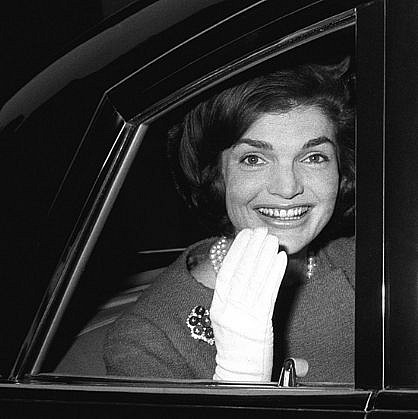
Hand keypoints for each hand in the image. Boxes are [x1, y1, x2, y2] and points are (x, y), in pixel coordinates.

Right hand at [210, 227, 286, 380]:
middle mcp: (228, 309)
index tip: (244, 235)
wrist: (237, 374)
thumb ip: (234, 298)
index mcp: (218, 306)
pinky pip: (268, 294)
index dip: (236, 252)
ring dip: (263, 256)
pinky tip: (279, 259)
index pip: (226, 273)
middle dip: (251, 249)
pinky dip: (274, 275)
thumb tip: (246, 275)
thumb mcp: (228, 320)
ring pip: (254, 280)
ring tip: (270, 239)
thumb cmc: (235, 348)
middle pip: (241, 272)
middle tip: (260, 230)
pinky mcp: (259, 324)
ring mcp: (243, 316)